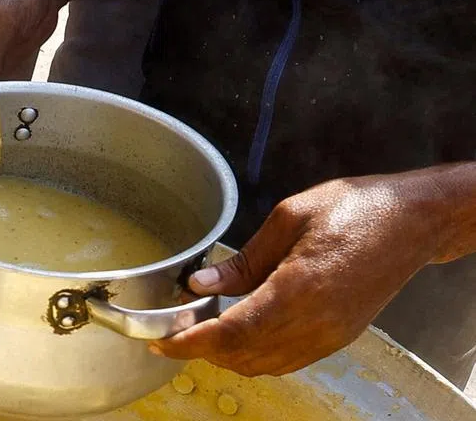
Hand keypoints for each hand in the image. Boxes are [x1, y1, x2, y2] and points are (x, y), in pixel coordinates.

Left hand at [151, 172, 447, 375]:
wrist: (411, 222)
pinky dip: (256, 356)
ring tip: (199, 330)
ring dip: (227, 355)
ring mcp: (330, 336)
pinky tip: (238, 334)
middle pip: (245, 355)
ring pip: (265, 365)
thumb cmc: (352, 208)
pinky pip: (288, 360)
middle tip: (172, 331)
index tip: (161, 341)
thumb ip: (243, 260)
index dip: (192, 342)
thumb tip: (199, 284)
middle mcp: (316, 322)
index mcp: (299, 288)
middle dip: (202, 350)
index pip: (234, 331)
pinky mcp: (339, 338)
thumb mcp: (288, 218)